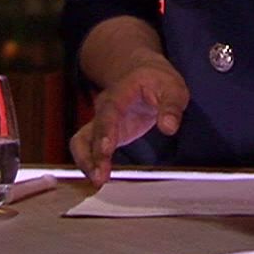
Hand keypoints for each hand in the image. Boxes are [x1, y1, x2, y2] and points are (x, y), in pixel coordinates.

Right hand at [68, 57, 187, 185]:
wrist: (141, 73)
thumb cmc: (155, 80)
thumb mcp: (172, 87)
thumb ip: (171, 106)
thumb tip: (169, 127)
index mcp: (119, 95)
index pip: (108, 113)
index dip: (105, 132)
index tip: (105, 150)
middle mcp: (104, 110)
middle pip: (89, 133)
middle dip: (91, 156)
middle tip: (99, 177)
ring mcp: (101, 123)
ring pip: (81, 142)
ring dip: (86, 162)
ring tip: (98, 181)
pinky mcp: (103, 135)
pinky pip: (88, 149)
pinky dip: (90, 163)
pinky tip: (99, 177)